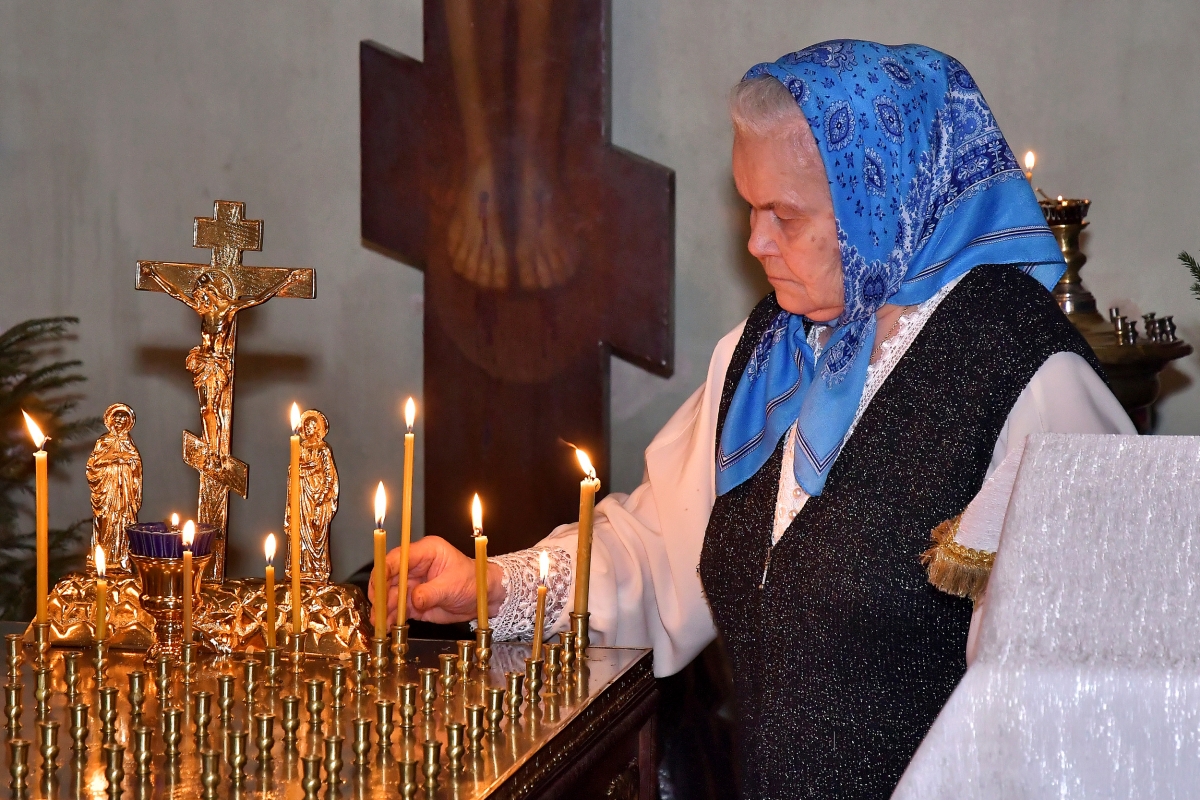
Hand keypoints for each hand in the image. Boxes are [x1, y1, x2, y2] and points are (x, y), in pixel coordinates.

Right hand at [369, 536, 504, 626]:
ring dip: (384, 609)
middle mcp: (415, 566)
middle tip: (377, 609)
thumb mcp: (453, 585)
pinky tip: (386, 626)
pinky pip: (398, 609)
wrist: (482, 598)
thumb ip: (432, 592)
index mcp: (425, 552)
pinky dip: (391, 617)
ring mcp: (412, 584)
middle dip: (381, 594)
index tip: (378, 587)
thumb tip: (414, 599)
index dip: (384, 571)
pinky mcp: (413, 601)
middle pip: (388, 577)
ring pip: (391, 595)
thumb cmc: (472, 582)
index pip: (397, 558)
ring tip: (380, 623)